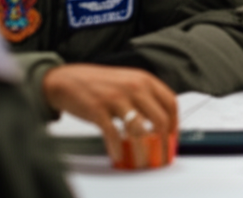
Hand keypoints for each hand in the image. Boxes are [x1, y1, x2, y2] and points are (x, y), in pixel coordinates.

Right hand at [42, 64, 177, 163]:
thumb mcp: (128, 82)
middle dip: (164, 142)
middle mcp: (134, 87)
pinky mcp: (98, 110)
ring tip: (142, 161)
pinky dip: (117, 148)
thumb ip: (145, 97)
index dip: (175, 123)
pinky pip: (113, 134)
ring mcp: (116, 98)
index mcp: (144, 80)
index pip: (170, 102)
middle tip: (162, 155)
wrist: (68, 80)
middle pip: (160, 119)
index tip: (172, 137)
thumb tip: (160, 121)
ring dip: (142, 150)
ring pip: (139, 130)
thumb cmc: (99, 84)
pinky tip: (118, 155)